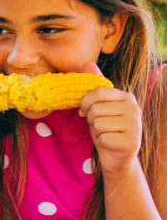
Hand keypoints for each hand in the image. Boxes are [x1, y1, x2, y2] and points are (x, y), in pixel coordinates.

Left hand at [78, 62, 141, 177]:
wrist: (118, 156)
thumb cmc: (107, 129)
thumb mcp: (100, 106)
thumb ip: (96, 87)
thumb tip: (87, 63)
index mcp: (127, 97)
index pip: (97, 92)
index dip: (85, 103)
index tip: (84, 111)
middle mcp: (134, 108)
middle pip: (95, 109)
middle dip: (91, 120)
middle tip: (101, 126)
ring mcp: (135, 125)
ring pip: (98, 123)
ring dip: (96, 132)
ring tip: (106, 134)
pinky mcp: (131, 142)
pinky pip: (102, 138)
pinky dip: (101, 143)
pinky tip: (110, 144)